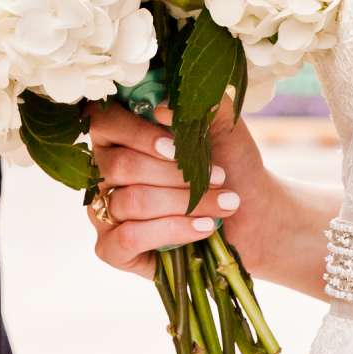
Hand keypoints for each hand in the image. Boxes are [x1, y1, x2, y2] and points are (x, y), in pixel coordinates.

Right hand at [86, 97, 304, 282]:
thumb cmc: (228, 165)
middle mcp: (102, 172)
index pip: (104, 123)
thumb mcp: (223, 128)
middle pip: (121, 166)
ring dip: (185, 203)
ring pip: (131, 202)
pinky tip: (203, 226)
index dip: (137, 134)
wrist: (250, 214)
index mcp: (118, 135)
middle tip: (220, 178)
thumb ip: (202, 104)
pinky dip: (173, 230)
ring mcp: (102, 212)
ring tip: (223, 204)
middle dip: (176, 175)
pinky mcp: (110, 249)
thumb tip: (163, 107)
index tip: (175, 146)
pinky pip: (128, 238)